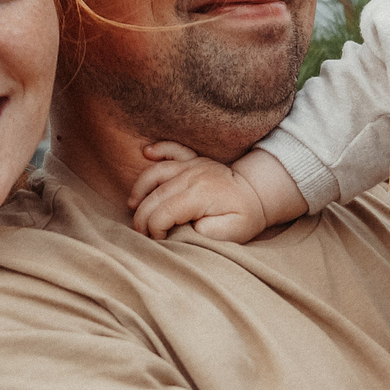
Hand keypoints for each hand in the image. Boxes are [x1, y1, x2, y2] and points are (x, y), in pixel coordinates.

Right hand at [129, 143, 290, 241]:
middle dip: (142, 217)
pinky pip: (173, 149)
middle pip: (155, 196)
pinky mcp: (194, 160)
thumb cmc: (244, 216)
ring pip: (156, 172)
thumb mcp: (232, 233)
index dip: (154, 229)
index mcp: (200, 195)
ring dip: (140, 189)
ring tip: (133, 207)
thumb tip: (185, 228)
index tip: (158, 240)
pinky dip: (159, 149)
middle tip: (141, 233)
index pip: (164, 212)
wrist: (256, 194)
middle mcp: (192, 176)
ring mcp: (192, 165)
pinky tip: (147, 153)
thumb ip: (207, 233)